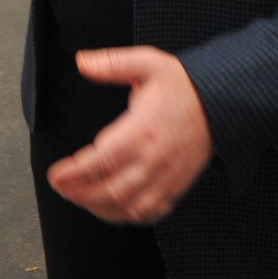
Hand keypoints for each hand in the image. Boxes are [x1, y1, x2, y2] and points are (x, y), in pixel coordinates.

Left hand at [44, 47, 211, 224]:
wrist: (221, 104)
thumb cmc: (182, 85)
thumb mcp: (147, 63)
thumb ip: (112, 63)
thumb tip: (82, 62)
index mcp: (143, 129)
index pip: (102, 160)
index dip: (75, 172)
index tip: (56, 174)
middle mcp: (154, 158)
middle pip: (111, 189)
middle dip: (79, 193)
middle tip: (61, 187)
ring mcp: (167, 176)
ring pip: (128, 206)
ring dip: (98, 208)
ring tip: (78, 198)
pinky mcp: (176, 186)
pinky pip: (150, 213)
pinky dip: (126, 216)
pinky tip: (110, 209)